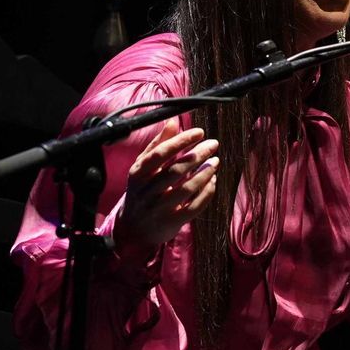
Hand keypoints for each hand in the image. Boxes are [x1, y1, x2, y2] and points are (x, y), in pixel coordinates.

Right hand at [114, 119, 220, 251]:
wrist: (133, 228)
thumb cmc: (142, 190)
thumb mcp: (143, 167)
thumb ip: (158, 145)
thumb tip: (173, 122)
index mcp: (138, 174)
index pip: (160, 154)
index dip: (181, 141)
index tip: (199, 132)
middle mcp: (146, 191)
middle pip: (175, 170)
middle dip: (197, 155)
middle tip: (213, 144)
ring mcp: (159, 208)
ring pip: (186, 189)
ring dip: (204, 173)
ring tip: (215, 161)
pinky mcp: (172, 222)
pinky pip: (194, 207)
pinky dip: (206, 192)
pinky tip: (213, 180)